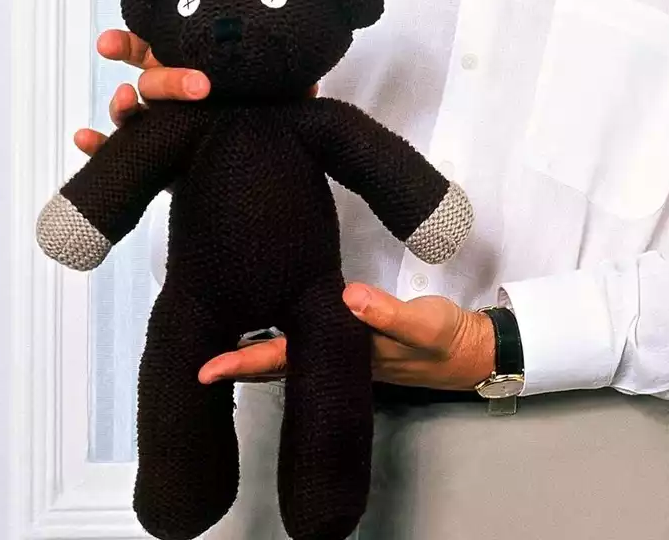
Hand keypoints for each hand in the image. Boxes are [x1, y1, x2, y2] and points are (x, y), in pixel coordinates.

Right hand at [72, 29, 319, 156]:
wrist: (252, 173)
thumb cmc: (258, 122)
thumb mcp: (275, 104)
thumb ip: (287, 93)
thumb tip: (310, 82)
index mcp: (191, 71)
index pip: (157, 48)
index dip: (132, 41)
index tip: (110, 44)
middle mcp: (171, 96)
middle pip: (154, 81)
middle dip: (163, 80)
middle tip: (187, 87)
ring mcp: (160, 129)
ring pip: (131, 115)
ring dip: (122, 109)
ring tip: (125, 107)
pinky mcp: (157, 164)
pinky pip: (121, 155)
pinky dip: (100, 148)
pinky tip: (85, 141)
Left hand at [196, 283, 496, 389]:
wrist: (475, 350)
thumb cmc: (446, 339)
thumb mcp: (424, 325)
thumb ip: (389, 313)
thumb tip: (350, 300)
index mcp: (343, 356)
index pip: (282, 359)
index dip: (242, 362)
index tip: (205, 368)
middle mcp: (335, 357)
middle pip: (273, 360)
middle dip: (233, 361)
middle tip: (193, 358)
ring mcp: (341, 349)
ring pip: (285, 352)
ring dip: (251, 348)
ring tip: (214, 338)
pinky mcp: (353, 334)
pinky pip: (305, 337)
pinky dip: (279, 331)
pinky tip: (264, 319)